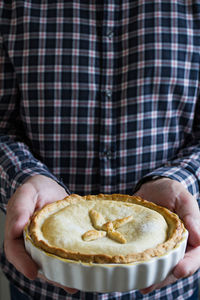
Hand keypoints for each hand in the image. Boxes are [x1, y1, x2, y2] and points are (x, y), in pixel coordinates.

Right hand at [4, 175, 76, 293]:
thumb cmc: (36, 188)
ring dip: (61, 274)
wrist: (51, 187)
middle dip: (48, 275)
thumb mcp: (27, 192)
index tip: (33, 272)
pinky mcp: (59, 241)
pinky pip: (62, 254)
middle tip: (64, 284)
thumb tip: (16, 228)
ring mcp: (45, 243)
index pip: (14, 250)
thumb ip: (19, 208)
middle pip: (34, 262)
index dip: (22, 263)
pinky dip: (70, 263)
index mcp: (17, 231)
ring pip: (49, 263)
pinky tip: (83, 269)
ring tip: (75, 284)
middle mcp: (30, 241)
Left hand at [134, 178, 199, 293]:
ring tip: (142, 285)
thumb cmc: (172, 191)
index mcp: (192, 237)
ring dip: (153, 277)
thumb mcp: (183, 199)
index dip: (189, 264)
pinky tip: (132, 271)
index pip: (195, 255)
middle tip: (152, 283)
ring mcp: (163, 246)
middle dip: (166, 277)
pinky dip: (141, 265)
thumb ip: (192, 216)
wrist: (152, 187)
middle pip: (177, 266)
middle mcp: (178, 245)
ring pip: (161, 265)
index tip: (179, 270)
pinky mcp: (148, 243)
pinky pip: (147, 257)